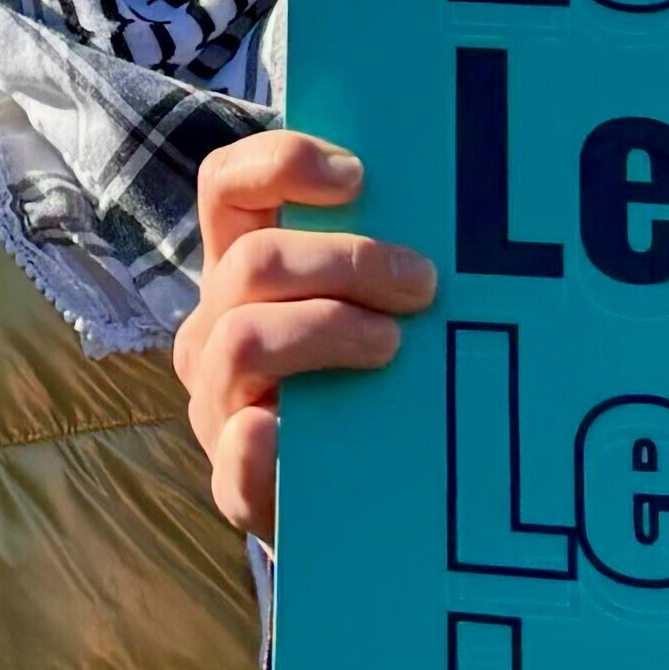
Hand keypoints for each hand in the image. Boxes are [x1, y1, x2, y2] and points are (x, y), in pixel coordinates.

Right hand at [171, 131, 436, 539]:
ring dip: (323, 330)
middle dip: (345, 261)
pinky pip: (233, 462)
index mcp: (242, 268)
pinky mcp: (235, 484)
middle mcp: (215, 325)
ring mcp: (217, 403)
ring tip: (391, 348)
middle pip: (254, 261)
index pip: (228, 184)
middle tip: (421, 283)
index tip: (358, 178)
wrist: (356, 506)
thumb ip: (384, 263)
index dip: (281, 163)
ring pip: (243, 339)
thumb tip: (453, 221)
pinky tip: (284, 436)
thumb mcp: (366, 308)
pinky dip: (258, 446)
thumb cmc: (368, 381)